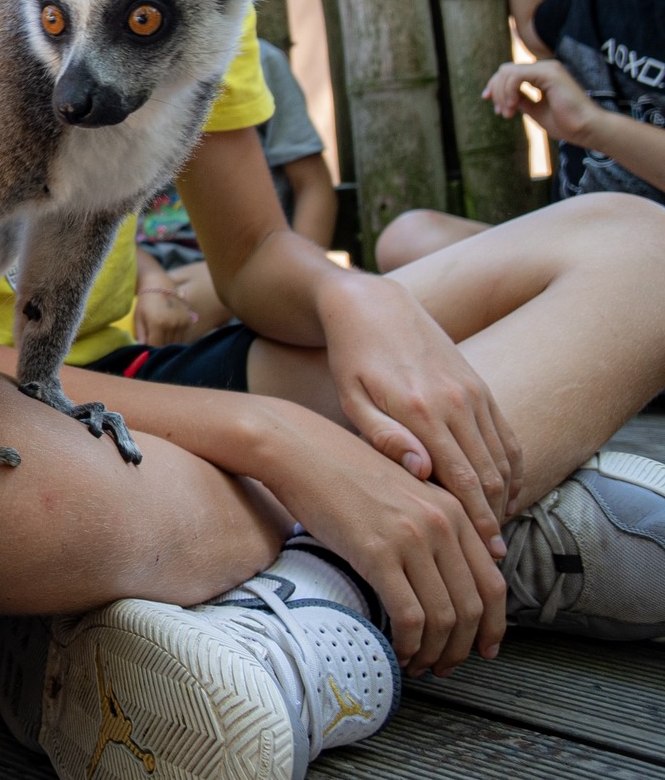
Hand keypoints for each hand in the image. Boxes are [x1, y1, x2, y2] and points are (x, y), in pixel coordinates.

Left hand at [134, 289, 198, 345]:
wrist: (160, 286)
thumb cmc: (145, 302)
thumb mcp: (138, 318)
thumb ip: (141, 335)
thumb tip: (142, 349)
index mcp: (158, 324)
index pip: (156, 346)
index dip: (151, 350)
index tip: (147, 350)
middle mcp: (172, 325)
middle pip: (166, 346)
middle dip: (159, 347)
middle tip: (154, 343)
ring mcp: (182, 323)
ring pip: (176, 343)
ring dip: (169, 344)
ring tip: (161, 338)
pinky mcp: (188, 321)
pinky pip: (183, 337)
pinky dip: (177, 339)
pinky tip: (169, 334)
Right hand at [251, 396, 506, 673]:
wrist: (296, 448)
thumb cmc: (341, 469)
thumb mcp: (402, 489)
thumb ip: (433, 522)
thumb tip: (452, 570)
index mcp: (454, 508)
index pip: (493, 582)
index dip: (493, 625)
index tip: (483, 648)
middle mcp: (441, 522)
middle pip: (473, 606)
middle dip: (463, 647)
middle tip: (446, 666)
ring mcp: (411, 537)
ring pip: (444, 617)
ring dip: (435, 652)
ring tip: (419, 664)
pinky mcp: (377, 552)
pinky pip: (408, 615)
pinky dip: (408, 643)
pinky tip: (397, 650)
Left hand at [318, 273, 522, 554]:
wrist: (372, 305)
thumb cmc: (351, 359)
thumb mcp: (351, 398)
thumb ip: (383, 435)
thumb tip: (422, 472)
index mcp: (420, 410)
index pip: (460, 478)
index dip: (477, 519)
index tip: (485, 553)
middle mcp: (455, 402)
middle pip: (488, 474)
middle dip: (494, 519)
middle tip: (494, 558)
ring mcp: (473, 392)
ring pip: (502, 457)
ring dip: (505, 497)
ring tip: (497, 532)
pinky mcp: (480, 385)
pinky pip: (506, 435)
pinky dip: (511, 468)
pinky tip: (503, 493)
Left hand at [484, 60, 598, 146]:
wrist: (587, 129)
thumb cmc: (566, 123)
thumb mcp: (534, 110)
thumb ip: (520, 100)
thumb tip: (502, 96)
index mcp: (542, 76)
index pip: (509, 73)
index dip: (495, 85)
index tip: (488, 100)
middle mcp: (545, 68)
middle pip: (505, 70)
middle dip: (496, 90)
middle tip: (502, 113)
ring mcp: (548, 68)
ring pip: (508, 72)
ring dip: (502, 93)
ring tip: (508, 112)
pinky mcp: (549, 73)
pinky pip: (516, 75)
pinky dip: (509, 91)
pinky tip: (512, 106)